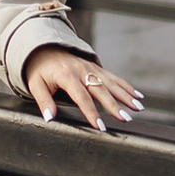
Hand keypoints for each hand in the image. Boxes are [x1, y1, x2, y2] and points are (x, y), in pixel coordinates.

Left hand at [24, 46, 143, 133]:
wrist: (45, 49)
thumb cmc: (40, 70)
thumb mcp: (36, 85)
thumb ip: (44, 102)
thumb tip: (49, 119)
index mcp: (67, 76)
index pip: (82, 98)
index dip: (92, 113)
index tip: (100, 127)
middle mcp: (82, 71)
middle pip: (101, 90)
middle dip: (114, 105)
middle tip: (125, 118)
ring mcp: (91, 68)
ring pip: (112, 83)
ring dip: (126, 95)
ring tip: (138, 108)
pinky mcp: (97, 68)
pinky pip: (114, 78)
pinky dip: (127, 86)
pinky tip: (138, 95)